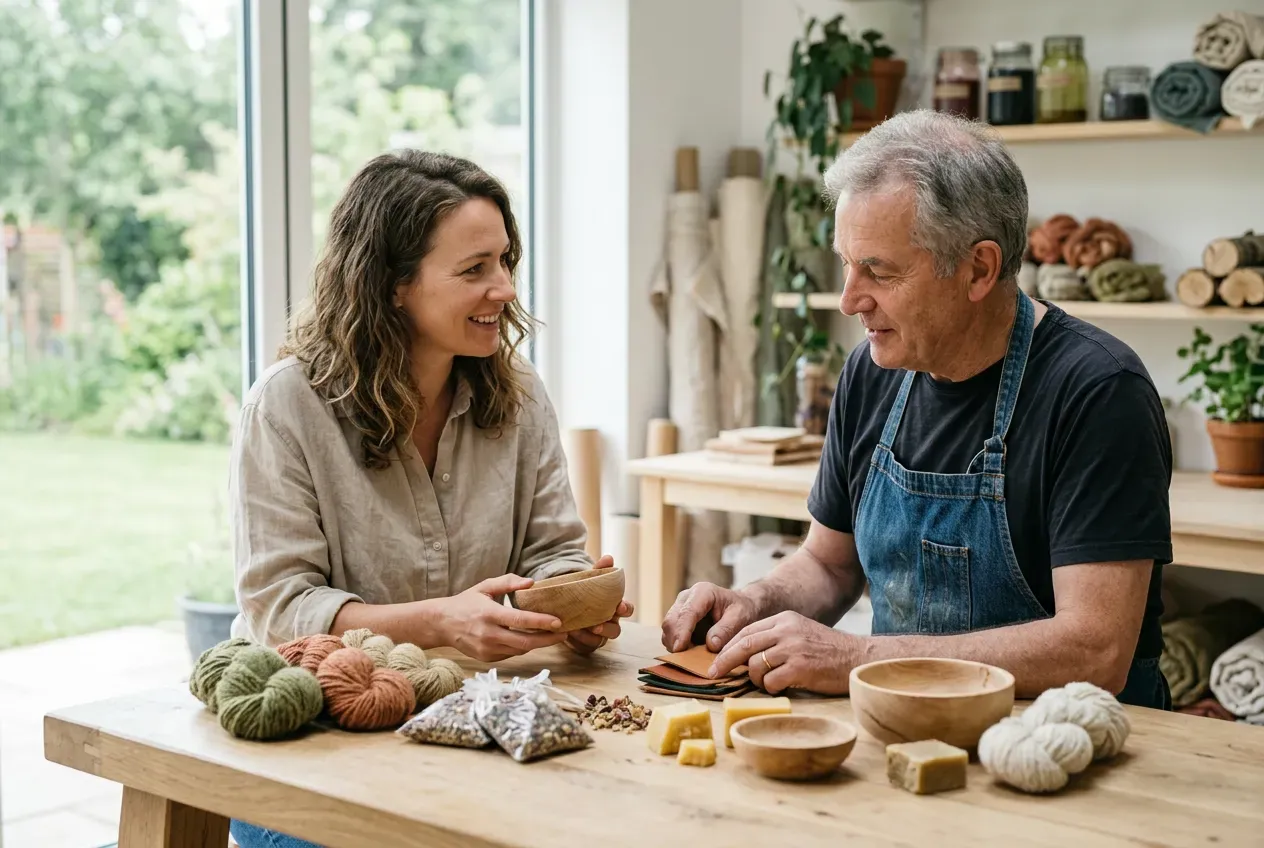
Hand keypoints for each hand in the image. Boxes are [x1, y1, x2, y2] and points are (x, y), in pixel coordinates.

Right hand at [436, 574, 568, 662]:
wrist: (441, 624)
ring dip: (538, 644)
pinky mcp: (487, 659)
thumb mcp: (485, 586)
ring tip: (553, 635)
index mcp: (489, 614)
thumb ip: (508, 582)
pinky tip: (531, 639)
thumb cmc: (466, 602)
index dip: (542, 622)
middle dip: (548, 639)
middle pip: (525, 642)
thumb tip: (531, 583)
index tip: (559, 622)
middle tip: (565, 633)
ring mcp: (487, 649)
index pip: (521, 620)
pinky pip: (511, 654)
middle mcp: (488, 634)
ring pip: (520, 650)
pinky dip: (523, 647)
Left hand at [564, 555, 632, 654]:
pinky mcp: (585, 643)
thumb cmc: (584, 592)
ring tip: (576, 628)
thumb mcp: (590, 580)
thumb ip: (599, 570)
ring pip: (601, 641)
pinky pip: (585, 646)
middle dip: (608, 629)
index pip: (627, 610)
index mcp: (614, 607)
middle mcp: (610, 623)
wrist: (565, 604)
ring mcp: (598, 635)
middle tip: (597, 625)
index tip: (619, 606)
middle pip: (616, 631)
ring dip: (589, 636)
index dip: (626, 609)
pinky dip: (578, 641)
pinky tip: (568, 633)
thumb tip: (608, 558)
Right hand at [660, 581, 760, 653]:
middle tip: (684, 660)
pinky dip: (675, 645)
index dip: (681, 631)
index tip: (680, 649)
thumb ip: (726, 630)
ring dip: (674, 644)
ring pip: (667, 629)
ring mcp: (679, 608)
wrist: (740, 607)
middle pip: (671, 620)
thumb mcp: (741, 618)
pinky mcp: (677, 620)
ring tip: (690, 657)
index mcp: (703, 592)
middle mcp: (686, 597)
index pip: (687, 612)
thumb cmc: (742, 611)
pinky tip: (689, 652)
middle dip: (674, 640)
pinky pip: (669, 635)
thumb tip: (711, 645)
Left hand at [707, 611, 856, 694]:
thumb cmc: (828, 651)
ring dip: (754, 679)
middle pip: (744, 645)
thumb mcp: (800, 632)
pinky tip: (781, 687)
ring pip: (754, 665)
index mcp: (784, 619)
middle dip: (724, 661)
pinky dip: (769, 688)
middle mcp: (786, 630)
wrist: (858, 659)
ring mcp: (793, 648)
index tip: (716, 659)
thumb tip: (744, 655)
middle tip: (713, 674)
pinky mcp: (800, 668)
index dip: (728, 646)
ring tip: (767, 683)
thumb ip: (776, 638)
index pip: (746, 631)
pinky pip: (770, 681)